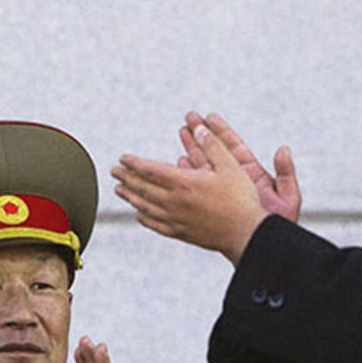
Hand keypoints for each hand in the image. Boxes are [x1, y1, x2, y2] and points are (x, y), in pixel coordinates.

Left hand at [112, 114, 286, 262]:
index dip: (134, 163)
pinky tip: (139, 215)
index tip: (123, 158)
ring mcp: (175, 219)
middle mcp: (174, 201)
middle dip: (127, 178)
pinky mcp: (181, 233)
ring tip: (120, 190)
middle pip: (143, 188)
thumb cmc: (241, 200)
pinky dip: (144, 218)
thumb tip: (200, 128)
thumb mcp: (231, 166)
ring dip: (130, 196)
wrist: (246, 233)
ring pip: (145, 206)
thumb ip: (213, 145)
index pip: (150, 170)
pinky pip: (155, 225)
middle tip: (114, 171)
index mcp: (183, 182)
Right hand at [179, 112, 300, 222]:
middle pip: (217, 153)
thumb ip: (286, 173)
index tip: (208, 117)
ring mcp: (224, 193)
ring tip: (181, 133)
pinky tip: (178, 163)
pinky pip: (198, 187)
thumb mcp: (289, 198)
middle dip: (202, 136)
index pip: (235, 148)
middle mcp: (237, 182)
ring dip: (192, 150)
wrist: (265, 247)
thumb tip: (284, 149)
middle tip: (188, 119)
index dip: (221, 132)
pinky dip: (188, 175)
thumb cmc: (280, 225)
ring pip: (205, 167)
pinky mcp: (213, 205)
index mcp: (254, 175)